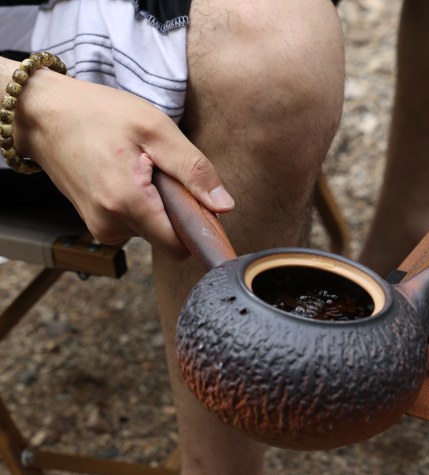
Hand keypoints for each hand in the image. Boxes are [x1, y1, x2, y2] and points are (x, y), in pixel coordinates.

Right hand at [12, 66, 233, 259]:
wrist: (44, 115)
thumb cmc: (98, 114)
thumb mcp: (155, 129)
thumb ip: (193, 170)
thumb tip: (224, 205)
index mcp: (127, 203)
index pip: (179, 246)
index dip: (198, 227)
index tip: (200, 203)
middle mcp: (111, 225)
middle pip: (168, 236)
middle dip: (175, 208)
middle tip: (160, 170)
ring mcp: (101, 228)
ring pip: (152, 230)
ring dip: (157, 203)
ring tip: (138, 168)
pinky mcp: (97, 224)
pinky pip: (135, 223)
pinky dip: (140, 203)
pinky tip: (127, 175)